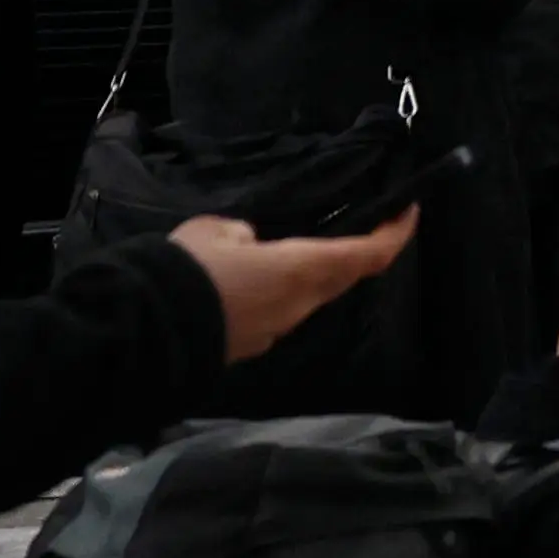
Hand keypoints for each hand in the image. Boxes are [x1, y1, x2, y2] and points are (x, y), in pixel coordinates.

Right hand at [172, 207, 416, 362]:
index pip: (368, 255)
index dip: (396, 233)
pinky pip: (280, 312)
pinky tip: (256, 280)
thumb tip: (250, 244)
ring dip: (314, 274)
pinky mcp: (252, 346)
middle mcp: (299, 305)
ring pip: (311, 297)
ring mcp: (276, 330)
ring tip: (296, 249)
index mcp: (301, 269)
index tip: (408, 211)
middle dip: (358, 252)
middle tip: (361, 225)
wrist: (150, 332)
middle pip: (344, 276)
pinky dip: (282, 292)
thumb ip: (243, 234)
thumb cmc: (191, 271)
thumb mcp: (217, 231)